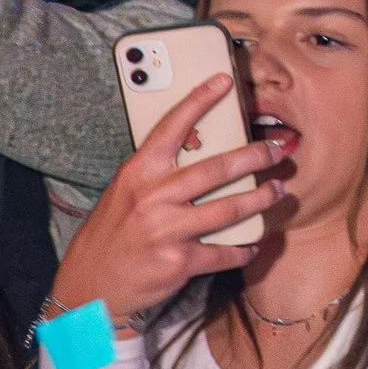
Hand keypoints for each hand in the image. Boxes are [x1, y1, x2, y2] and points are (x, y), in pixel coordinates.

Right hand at [50, 72, 283, 326]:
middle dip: (253, 156)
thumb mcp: (124, 194)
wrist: (90, 287)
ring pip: (228, 209)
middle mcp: (152, 197)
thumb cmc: (111, 236)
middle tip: (277, 149)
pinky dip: (243, 249)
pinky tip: (254, 244)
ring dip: (259, 199)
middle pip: (215, 169)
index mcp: (138, 173)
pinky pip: (224, 252)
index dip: (199, 101)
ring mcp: (166, 229)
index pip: (172, 127)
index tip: (224, 81)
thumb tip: (197, 154)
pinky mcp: (179, 261)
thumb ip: (156, 176)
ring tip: (276, 190)